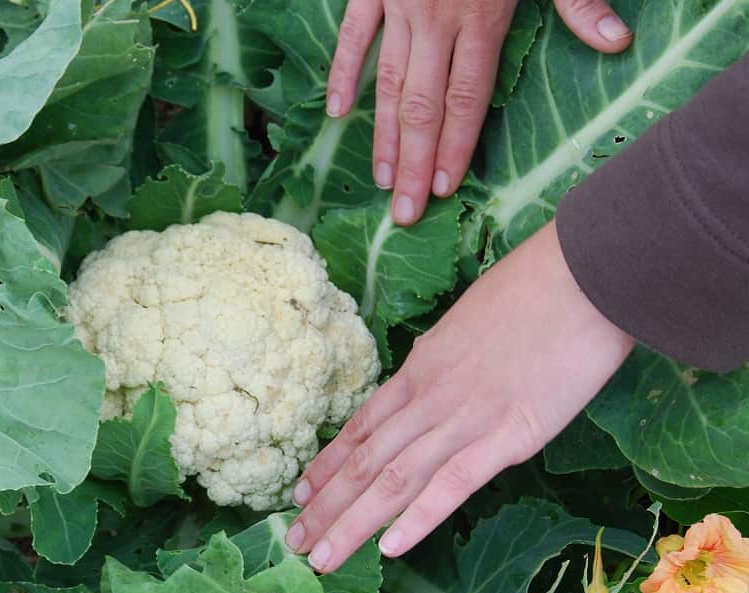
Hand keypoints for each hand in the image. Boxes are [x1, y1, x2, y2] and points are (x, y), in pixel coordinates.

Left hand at [284, 222, 634, 572]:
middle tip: (292, 542)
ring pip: (394, 479)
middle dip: (325, 506)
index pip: (361, 427)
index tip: (299, 492)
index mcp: (420, 368)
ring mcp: (464, 418)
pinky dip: (418, 517)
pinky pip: (452, 483)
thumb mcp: (467, 322)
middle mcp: (429, 398)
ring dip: (353, 523)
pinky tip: (390, 548)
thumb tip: (426, 371)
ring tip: (320, 559)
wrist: (580, 275)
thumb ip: (442, 357)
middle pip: (365, 461)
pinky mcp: (508, 436)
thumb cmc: (533, 289)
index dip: (328, 464)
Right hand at [328, 0, 632, 223]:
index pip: (465, 99)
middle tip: (403, 213)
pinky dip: (343, 73)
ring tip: (380, 180)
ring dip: (381, 135)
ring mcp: (398, 4)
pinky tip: (337, 114)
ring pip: (386, 83)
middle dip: (413, 163)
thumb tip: (614, 41)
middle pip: (421, 106)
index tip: (443, 192)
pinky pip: (354, 35)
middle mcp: (434, 18)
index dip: (454, 148)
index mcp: (480, 15)